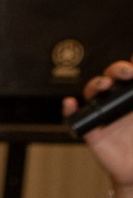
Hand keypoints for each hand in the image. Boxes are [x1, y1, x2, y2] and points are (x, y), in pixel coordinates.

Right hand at [65, 58, 132, 195]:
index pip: (129, 75)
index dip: (129, 65)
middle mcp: (119, 104)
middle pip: (111, 78)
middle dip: (116, 69)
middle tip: (126, 72)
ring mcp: (104, 116)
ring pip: (93, 93)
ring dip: (96, 84)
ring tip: (104, 85)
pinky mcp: (91, 132)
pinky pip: (76, 119)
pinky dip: (70, 110)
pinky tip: (71, 103)